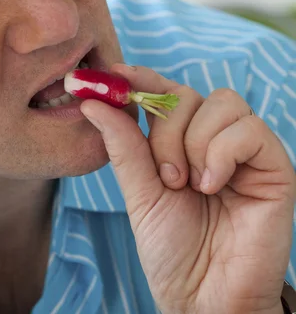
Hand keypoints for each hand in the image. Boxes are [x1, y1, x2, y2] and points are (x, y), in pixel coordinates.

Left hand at [80, 64, 294, 313]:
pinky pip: (248, 129)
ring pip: (220, 103)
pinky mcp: (274, 166)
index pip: (164, 91)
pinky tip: (213, 185)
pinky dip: (222, 152)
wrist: (205, 299)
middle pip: (188, 94)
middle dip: (167, 130)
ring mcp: (245, 150)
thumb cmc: (173, 251)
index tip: (115, 75)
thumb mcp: (139, 193)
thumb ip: (123, 145)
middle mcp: (214, 138)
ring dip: (194, 143)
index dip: (141, 78)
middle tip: (167, 176)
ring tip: (190, 185)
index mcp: (181, 141)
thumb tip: (93, 101)